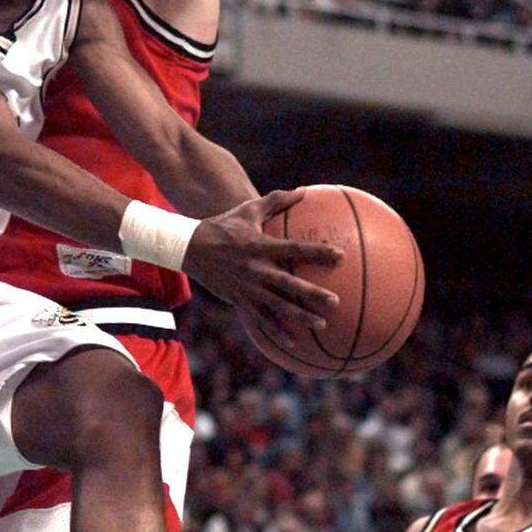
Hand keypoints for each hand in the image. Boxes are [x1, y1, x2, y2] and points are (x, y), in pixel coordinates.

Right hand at [185, 189, 341, 335]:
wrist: (191, 248)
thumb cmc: (224, 225)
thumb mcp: (249, 210)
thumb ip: (276, 201)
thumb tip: (303, 190)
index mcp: (262, 247)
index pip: (296, 249)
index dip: (318, 252)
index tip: (341, 256)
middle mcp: (256, 269)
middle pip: (289, 284)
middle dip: (313, 294)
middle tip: (335, 302)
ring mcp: (247, 287)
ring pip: (277, 306)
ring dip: (300, 317)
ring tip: (321, 325)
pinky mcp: (239, 299)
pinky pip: (260, 318)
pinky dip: (276, 330)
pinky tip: (292, 341)